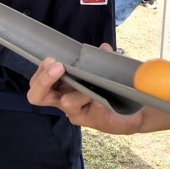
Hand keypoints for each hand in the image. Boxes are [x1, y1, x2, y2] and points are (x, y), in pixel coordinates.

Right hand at [27, 53, 146, 134]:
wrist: (132, 112)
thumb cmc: (110, 89)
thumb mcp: (104, 70)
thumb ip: (101, 59)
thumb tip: (104, 48)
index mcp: (61, 87)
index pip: (37, 82)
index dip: (40, 72)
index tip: (52, 60)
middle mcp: (64, 101)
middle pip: (37, 96)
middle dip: (44, 80)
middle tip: (58, 67)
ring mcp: (77, 113)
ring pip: (67, 103)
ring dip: (78, 90)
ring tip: (90, 86)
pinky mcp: (94, 121)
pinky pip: (93, 111)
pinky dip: (97, 102)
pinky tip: (103, 99)